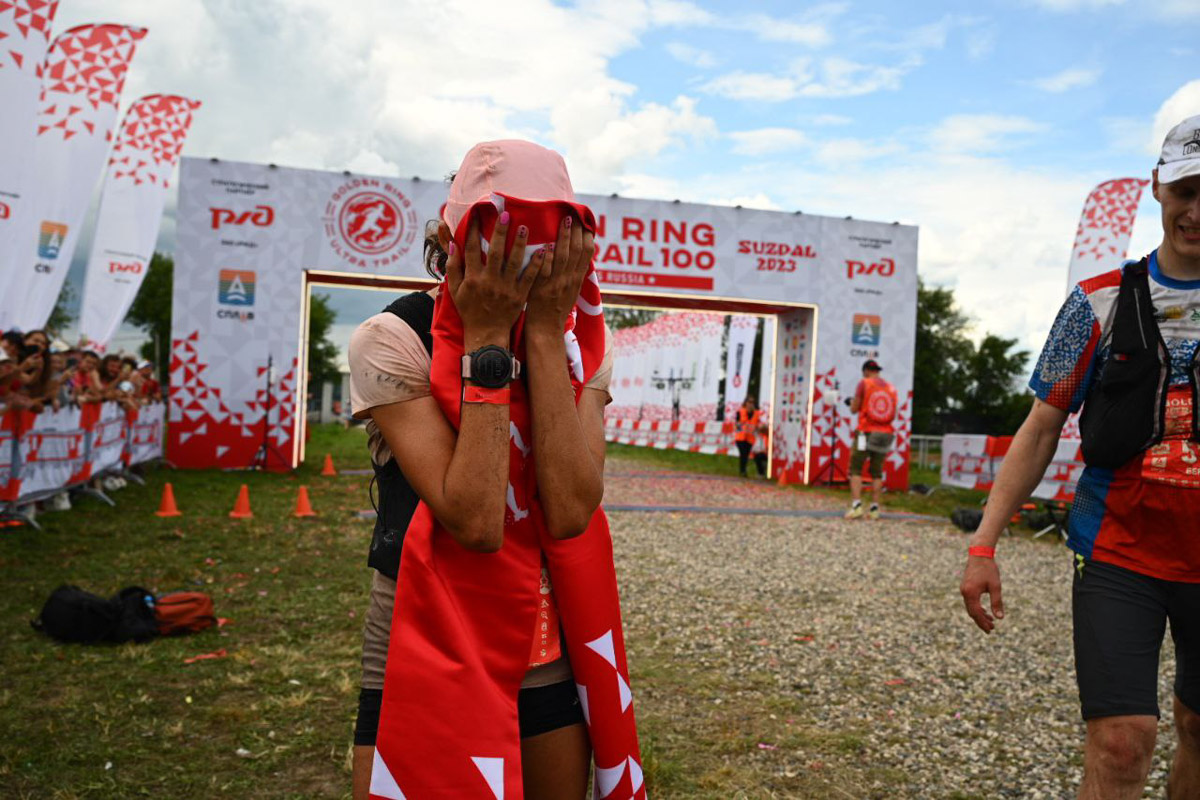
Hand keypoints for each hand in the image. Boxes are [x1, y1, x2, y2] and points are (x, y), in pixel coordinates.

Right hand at [445, 214, 541, 343]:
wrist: (486, 333)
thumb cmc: (470, 310)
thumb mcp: (455, 291)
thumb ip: (453, 268)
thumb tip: (452, 245)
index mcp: (472, 278)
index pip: (471, 249)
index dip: (472, 230)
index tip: (476, 213)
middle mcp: (489, 281)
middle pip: (494, 252)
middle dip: (499, 233)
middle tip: (506, 215)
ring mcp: (506, 288)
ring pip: (514, 262)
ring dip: (520, 244)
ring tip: (525, 227)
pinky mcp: (519, 296)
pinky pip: (529, 278)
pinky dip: (537, 265)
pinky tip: (544, 250)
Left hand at [525, 214, 595, 336]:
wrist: (546, 329)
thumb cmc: (555, 309)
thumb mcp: (570, 291)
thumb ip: (573, 273)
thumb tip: (576, 256)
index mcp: (577, 279)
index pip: (587, 254)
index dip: (587, 237)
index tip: (585, 223)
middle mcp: (569, 279)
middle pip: (577, 251)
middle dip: (577, 231)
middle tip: (574, 214)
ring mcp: (556, 284)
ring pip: (564, 257)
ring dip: (564, 237)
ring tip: (564, 221)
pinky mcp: (542, 289)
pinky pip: (546, 271)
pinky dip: (548, 257)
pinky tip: (547, 244)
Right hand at [960, 556, 1003, 632]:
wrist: (979, 555)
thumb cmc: (989, 570)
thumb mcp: (995, 587)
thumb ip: (997, 602)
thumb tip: (1000, 618)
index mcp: (970, 593)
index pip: (976, 613)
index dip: (982, 623)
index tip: (990, 630)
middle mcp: (964, 593)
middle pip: (972, 612)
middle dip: (981, 621)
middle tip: (991, 629)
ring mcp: (964, 590)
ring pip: (970, 607)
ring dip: (980, 615)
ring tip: (991, 621)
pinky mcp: (965, 587)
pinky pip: (970, 602)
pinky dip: (977, 608)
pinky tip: (985, 611)